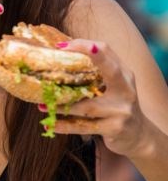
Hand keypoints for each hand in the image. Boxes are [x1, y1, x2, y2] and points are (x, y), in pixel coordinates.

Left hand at [41, 39, 149, 157]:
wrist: (139, 135)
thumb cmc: (116, 104)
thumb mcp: (113, 86)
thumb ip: (94, 72)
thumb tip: (59, 54)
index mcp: (124, 74)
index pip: (107, 51)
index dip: (84, 45)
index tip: (60, 45)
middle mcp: (126, 90)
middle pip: (110, 70)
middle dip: (92, 57)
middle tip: (62, 49)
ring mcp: (121, 111)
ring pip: (87, 106)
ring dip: (61, 105)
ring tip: (42, 103)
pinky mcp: (114, 129)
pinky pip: (84, 127)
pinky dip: (65, 126)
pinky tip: (50, 125)